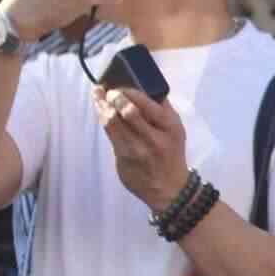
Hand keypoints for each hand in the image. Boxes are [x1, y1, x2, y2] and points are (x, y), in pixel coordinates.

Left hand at [93, 85, 192, 213]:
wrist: (169, 189)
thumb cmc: (171, 154)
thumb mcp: (176, 130)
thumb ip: (162, 110)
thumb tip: (145, 86)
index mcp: (169, 127)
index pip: (144, 103)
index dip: (127, 91)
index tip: (118, 86)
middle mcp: (153, 138)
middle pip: (126, 111)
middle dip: (112, 97)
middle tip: (106, 91)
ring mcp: (136, 150)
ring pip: (112, 122)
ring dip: (102, 107)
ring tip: (98, 97)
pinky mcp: (123, 159)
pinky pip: (109, 135)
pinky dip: (104, 121)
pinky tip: (102, 113)